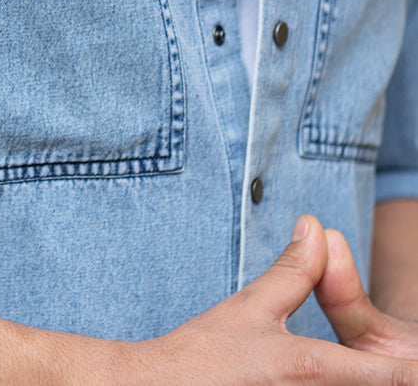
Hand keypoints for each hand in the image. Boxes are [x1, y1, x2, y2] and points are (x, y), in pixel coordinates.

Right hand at [119, 216, 417, 384]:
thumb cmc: (203, 354)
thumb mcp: (251, 307)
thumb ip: (294, 271)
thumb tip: (317, 228)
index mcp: (311, 369)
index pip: (391, 377)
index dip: (411, 368)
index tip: (417, 357)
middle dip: (387, 373)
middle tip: (394, 358)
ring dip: (358, 382)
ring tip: (353, 367)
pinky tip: (312, 378)